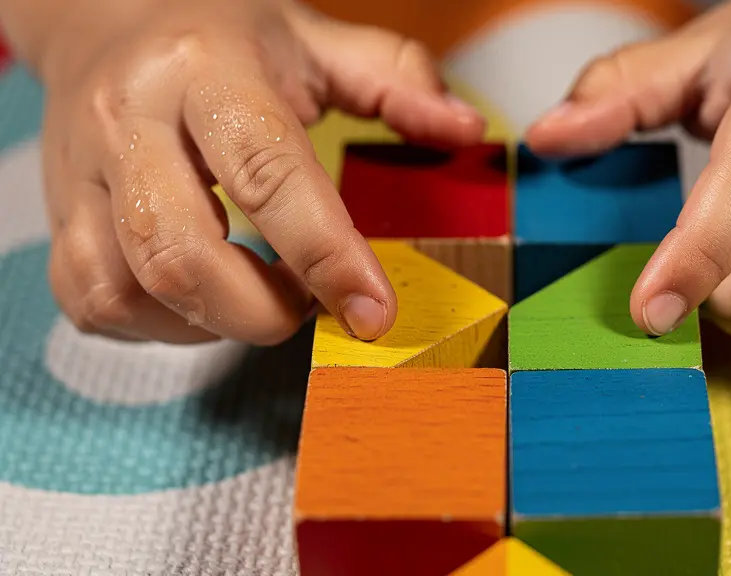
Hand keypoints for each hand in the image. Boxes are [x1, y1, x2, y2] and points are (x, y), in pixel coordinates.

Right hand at [32, 0, 483, 343]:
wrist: (108, 19)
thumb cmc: (223, 38)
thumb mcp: (316, 42)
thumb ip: (397, 82)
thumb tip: (466, 131)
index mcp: (205, 70)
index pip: (267, 173)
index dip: (326, 255)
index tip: (374, 313)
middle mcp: (129, 120)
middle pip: (182, 251)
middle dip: (261, 311)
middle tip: (307, 307)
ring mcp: (83, 173)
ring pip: (130, 287)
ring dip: (212, 323)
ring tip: (258, 298)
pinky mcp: (58, 216)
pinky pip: (93, 302)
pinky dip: (159, 326)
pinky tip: (203, 301)